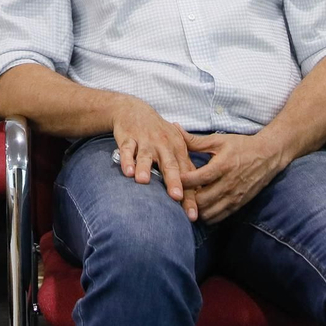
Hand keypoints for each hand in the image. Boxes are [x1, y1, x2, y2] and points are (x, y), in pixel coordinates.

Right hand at [112, 98, 197, 220]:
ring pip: (146, 156)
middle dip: (173, 181)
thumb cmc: (159, 134)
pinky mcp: (128, 138)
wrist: (135, 110)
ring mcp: (146, 141)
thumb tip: (198, 197)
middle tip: (177, 197)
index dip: (190, 196)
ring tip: (143, 181)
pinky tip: (127, 171)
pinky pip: (127, 150)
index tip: (193, 215)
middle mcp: (164, 145)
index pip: (186, 175)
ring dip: (144, 168)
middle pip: (170, 165)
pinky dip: (126, 159)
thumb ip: (185, 169)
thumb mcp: (176, 146)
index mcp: (178, 150)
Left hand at [180, 130, 285, 223]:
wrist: (268, 156)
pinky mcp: (238, 204)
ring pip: (209, 212)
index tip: (173, 178)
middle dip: (187, 198)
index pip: (198, 178)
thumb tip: (175, 128)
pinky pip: (219, 217)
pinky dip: (207, 214)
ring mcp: (234, 196)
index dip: (183, 181)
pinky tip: (201, 206)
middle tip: (179, 192)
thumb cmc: (241, 146)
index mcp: (223, 166)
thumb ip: (195, 140)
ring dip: (196, 208)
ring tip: (189, 199)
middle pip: (201, 200)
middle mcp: (229, 184)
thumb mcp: (219, 140)